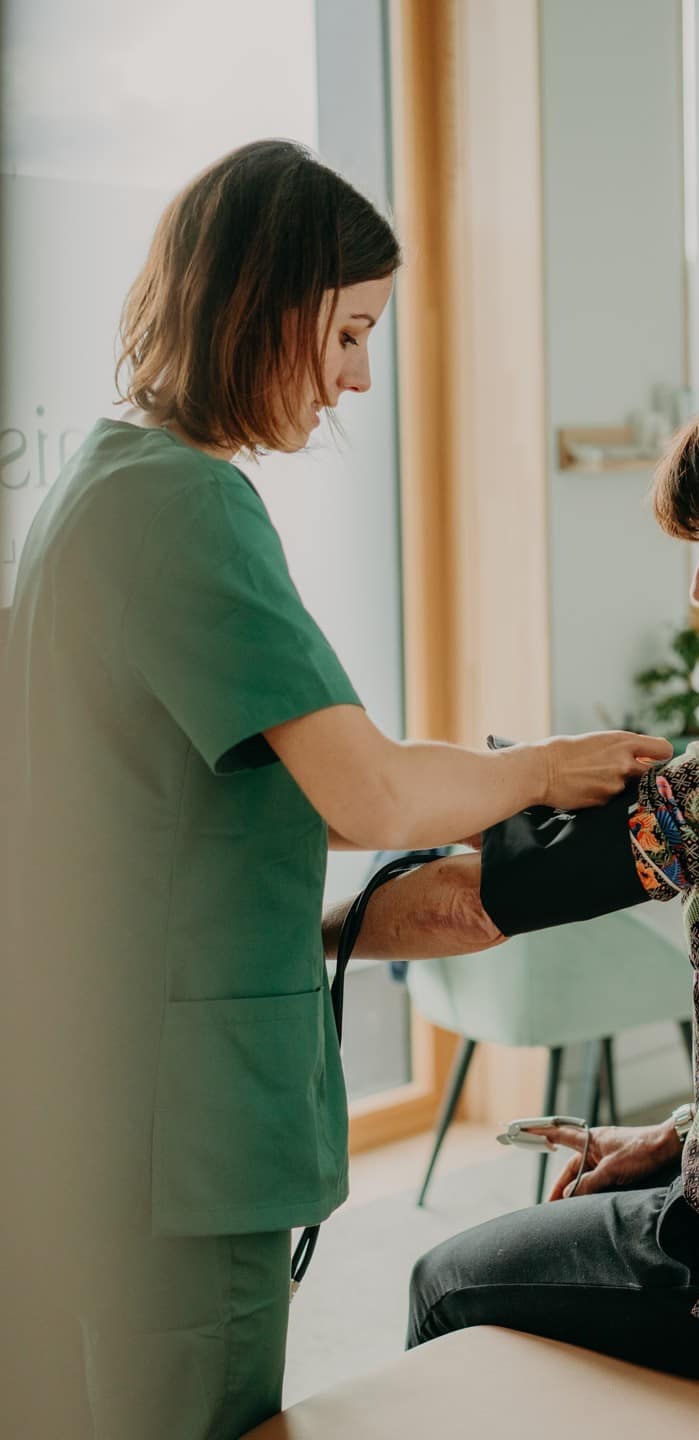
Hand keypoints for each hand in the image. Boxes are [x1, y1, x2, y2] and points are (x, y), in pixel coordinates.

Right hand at [525, 1120, 680, 1199]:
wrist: (668, 1147)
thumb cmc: (641, 1151)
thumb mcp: (612, 1170)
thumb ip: (589, 1183)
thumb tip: (568, 1196)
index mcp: (591, 1139)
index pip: (559, 1134)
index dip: (540, 1134)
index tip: (522, 1132)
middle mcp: (596, 1145)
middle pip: (570, 1165)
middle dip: (559, 1184)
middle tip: (548, 1204)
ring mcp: (607, 1154)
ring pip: (583, 1173)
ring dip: (574, 1188)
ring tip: (566, 1208)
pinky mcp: (617, 1164)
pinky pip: (595, 1176)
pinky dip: (588, 1188)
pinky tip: (587, 1199)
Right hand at [537, 730, 672, 809]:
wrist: (539, 771)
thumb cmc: (562, 751)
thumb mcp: (596, 740)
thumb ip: (621, 749)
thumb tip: (639, 758)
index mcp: (623, 741)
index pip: (663, 749)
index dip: (659, 755)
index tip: (652, 758)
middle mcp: (624, 762)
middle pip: (651, 772)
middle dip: (640, 774)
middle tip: (622, 772)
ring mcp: (616, 784)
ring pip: (631, 788)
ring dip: (619, 786)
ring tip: (595, 779)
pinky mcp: (605, 800)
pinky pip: (614, 800)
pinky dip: (604, 795)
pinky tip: (586, 789)